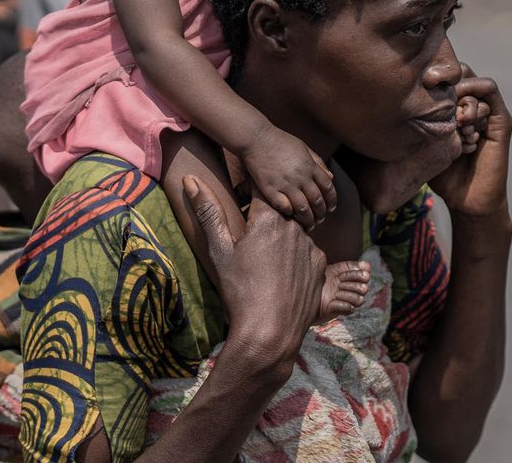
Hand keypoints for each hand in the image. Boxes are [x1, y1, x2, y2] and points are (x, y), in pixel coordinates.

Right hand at [183, 175, 325, 372]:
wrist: (269, 332)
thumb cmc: (240, 291)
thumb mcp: (220, 251)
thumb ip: (208, 211)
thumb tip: (190, 179)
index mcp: (269, 218)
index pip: (262, 188)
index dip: (250, 193)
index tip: (242, 204)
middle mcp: (295, 226)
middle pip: (280, 209)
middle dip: (266, 217)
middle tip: (250, 241)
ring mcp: (311, 245)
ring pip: (294, 230)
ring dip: (282, 237)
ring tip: (264, 264)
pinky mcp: (321, 264)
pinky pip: (306, 251)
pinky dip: (295, 257)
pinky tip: (280, 276)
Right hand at [239, 123, 335, 230]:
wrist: (256, 138)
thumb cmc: (281, 141)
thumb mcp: (304, 148)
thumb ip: (318, 163)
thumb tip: (331, 178)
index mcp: (310, 166)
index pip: (328, 187)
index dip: (332, 200)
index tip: (331, 208)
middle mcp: (300, 177)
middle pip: (317, 201)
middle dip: (321, 213)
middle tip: (320, 220)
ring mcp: (285, 184)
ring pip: (303, 208)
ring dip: (308, 219)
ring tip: (309, 225)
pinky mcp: (270, 189)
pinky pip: (283, 207)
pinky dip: (290, 213)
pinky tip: (291, 216)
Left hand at [429, 77, 511, 218]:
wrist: (467, 201)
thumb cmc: (443, 175)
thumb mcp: (423, 144)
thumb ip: (416, 124)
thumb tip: (389, 105)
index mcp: (455, 109)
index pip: (445, 77)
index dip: (431, 74)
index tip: (417, 83)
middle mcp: (473, 106)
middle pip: (461, 72)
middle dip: (446, 79)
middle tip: (431, 88)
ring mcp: (488, 112)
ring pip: (474, 80)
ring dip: (461, 94)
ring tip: (453, 119)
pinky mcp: (501, 121)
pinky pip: (490, 92)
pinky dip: (476, 98)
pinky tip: (465, 119)